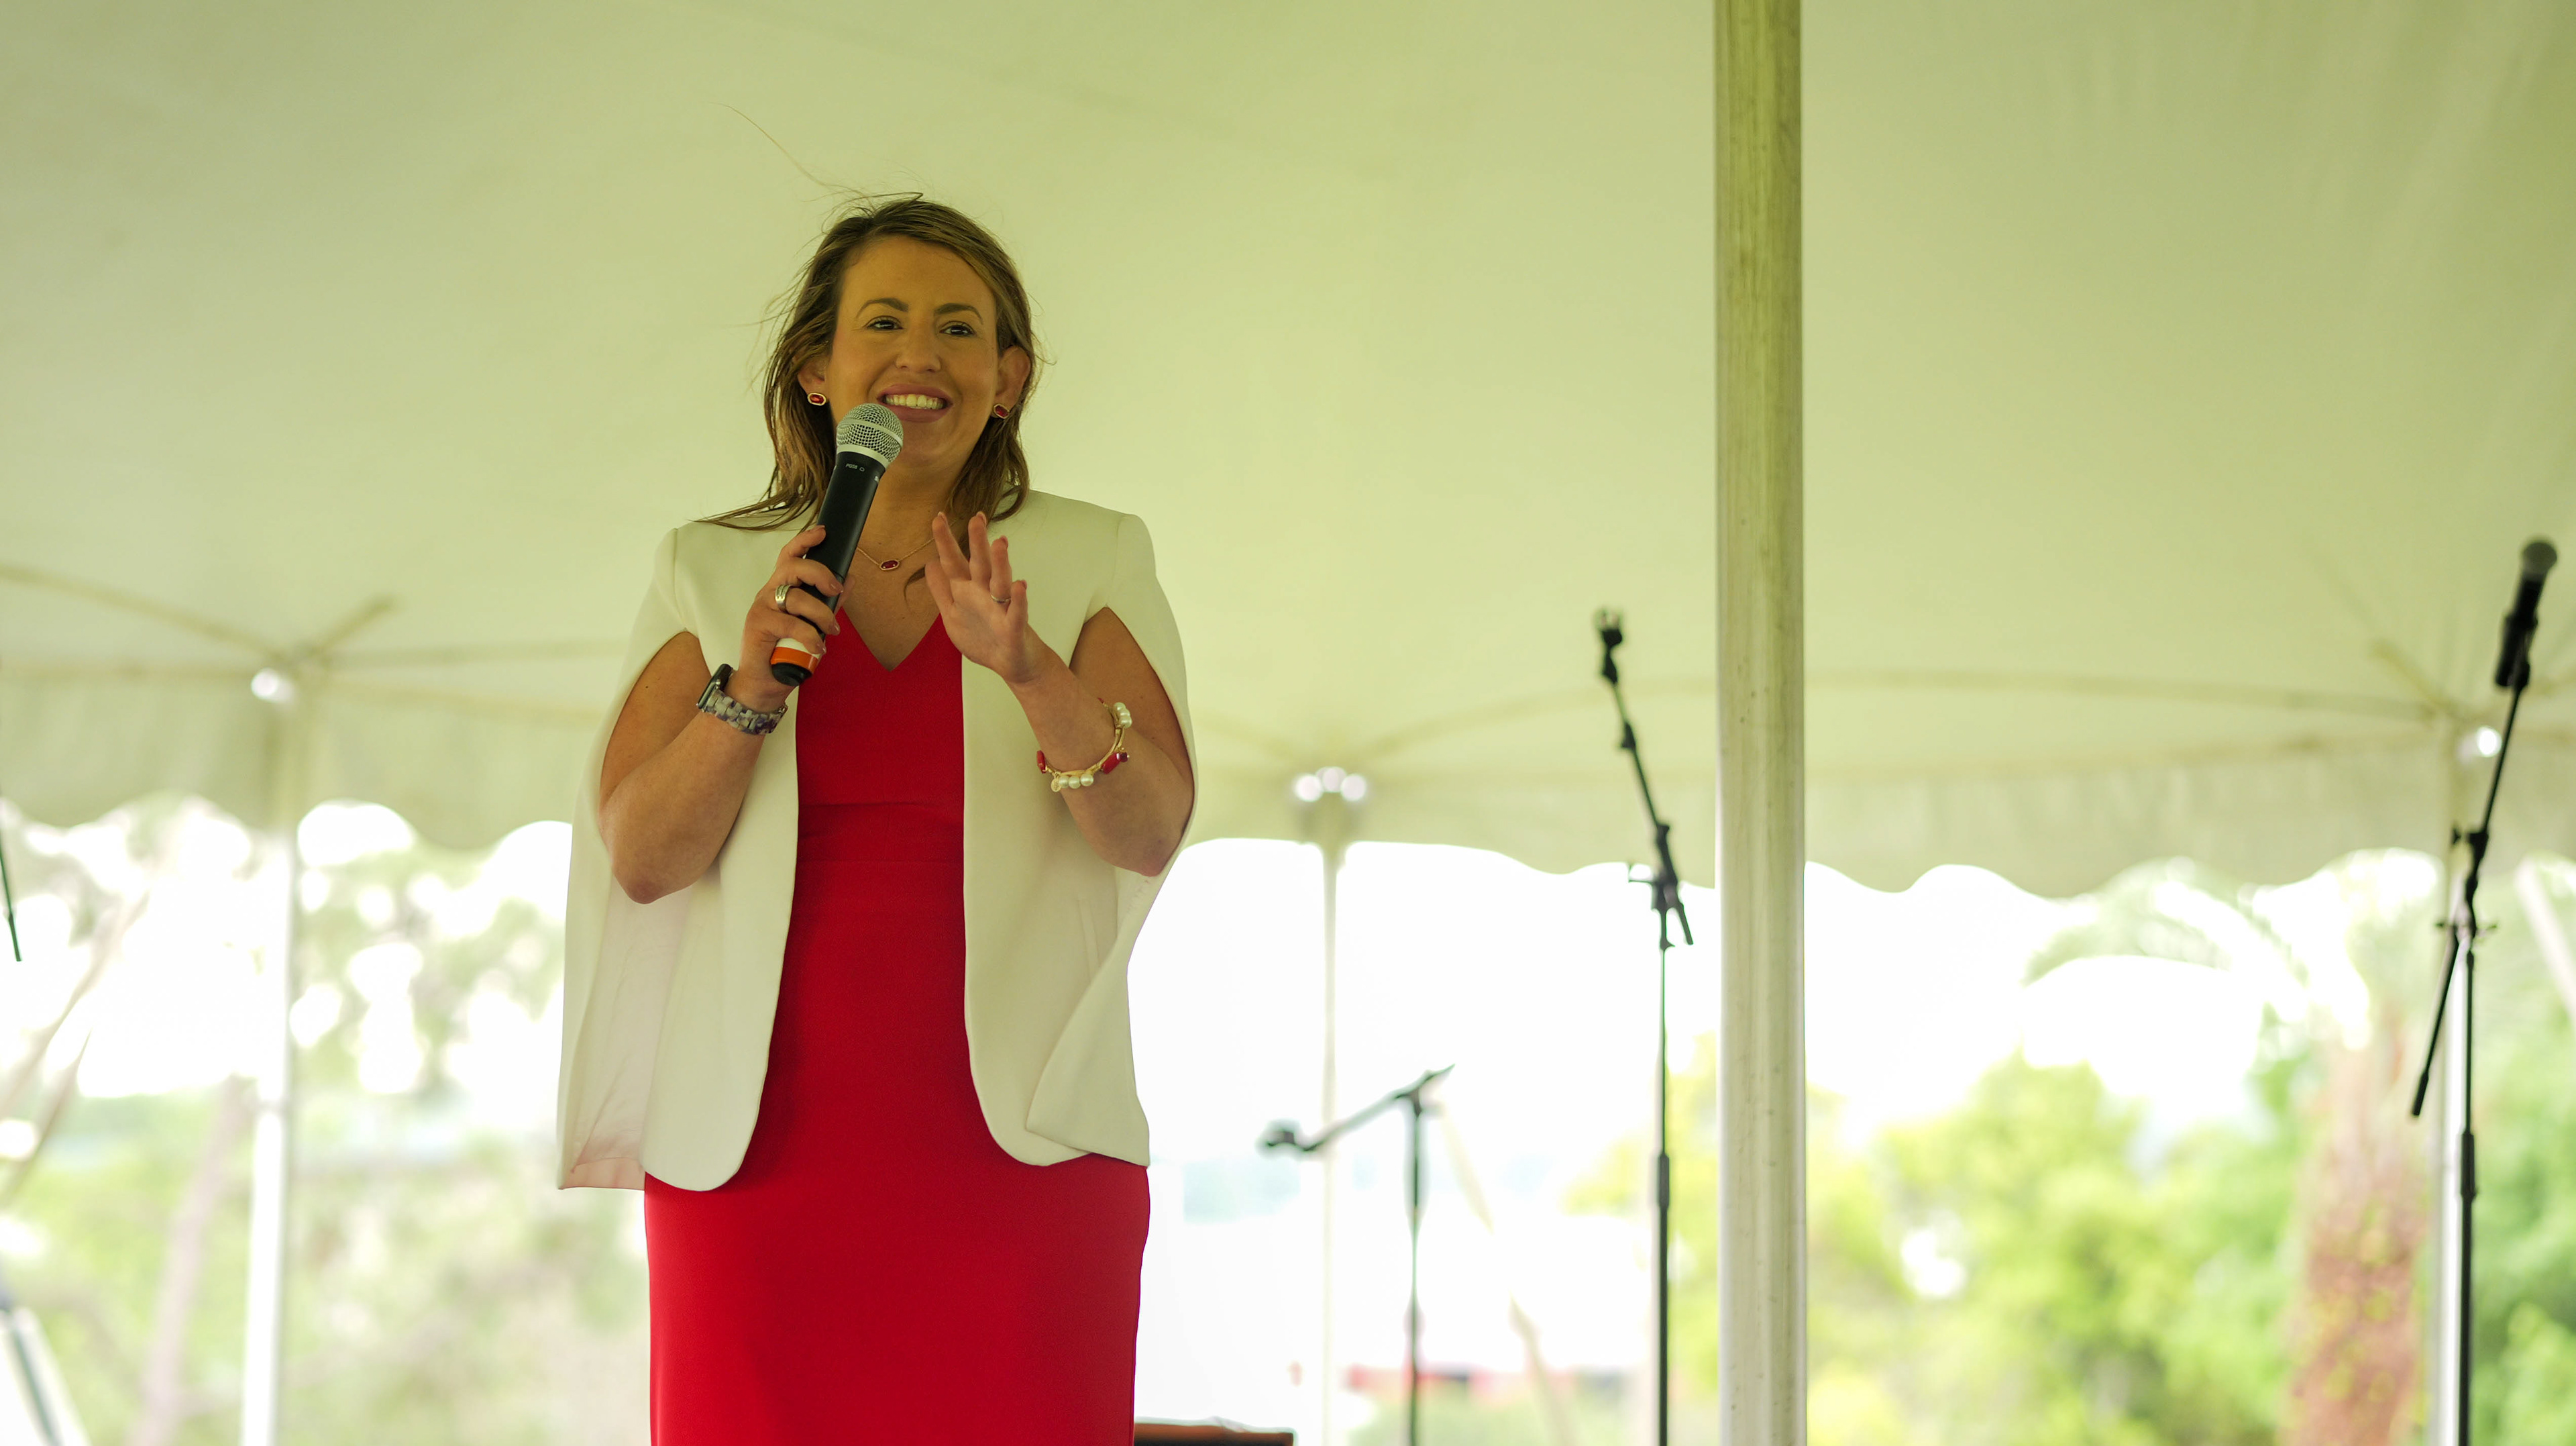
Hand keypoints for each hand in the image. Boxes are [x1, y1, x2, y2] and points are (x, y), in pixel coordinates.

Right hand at [732, 526, 843, 712]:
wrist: (763, 684)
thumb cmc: (786, 652)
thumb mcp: (813, 624)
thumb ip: (829, 603)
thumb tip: (850, 581)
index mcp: (781, 588)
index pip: (789, 556)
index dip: (805, 541)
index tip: (823, 532)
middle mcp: (769, 593)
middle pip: (793, 567)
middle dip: (819, 573)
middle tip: (836, 589)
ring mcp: (762, 608)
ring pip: (795, 597)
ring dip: (821, 613)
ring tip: (832, 631)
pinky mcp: (758, 626)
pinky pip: (790, 624)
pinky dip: (810, 636)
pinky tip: (818, 648)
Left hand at [925, 512, 1040, 685]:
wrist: (1013, 664)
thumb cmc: (985, 638)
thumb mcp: (953, 614)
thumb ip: (941, 590)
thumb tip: (929, 563)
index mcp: (968, 591)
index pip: (954, 562)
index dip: (945, 542)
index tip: (939, 517)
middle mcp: (985, 594)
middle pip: (979, 564)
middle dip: (977, 541)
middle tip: (976, 517)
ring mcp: (1001, 609)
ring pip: (1001, 582)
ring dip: (1000, 563)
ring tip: (999, 543)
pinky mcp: (1014, 627)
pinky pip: (1017, 612)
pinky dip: (1018, 600)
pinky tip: (1020, 586)